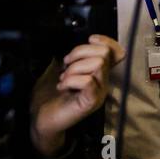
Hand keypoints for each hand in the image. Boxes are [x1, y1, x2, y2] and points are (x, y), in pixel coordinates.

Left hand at [29, 35, 124, 157]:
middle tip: (66, 65)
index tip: (90, 40)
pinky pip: (88, 81)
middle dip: (80, 53)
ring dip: (74, 68)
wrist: (43, 118)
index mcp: (98, 72)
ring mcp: (99, 92)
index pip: (116, 52)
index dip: (106, 41)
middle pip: (104, 54)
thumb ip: (75, 57)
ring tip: (63, 79)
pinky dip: (71, 80)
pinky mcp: (91, 102)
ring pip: (98, 65)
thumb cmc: (51, 94)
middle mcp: (103, 82)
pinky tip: (62, 87)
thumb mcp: (63, 69)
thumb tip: (79, 43)